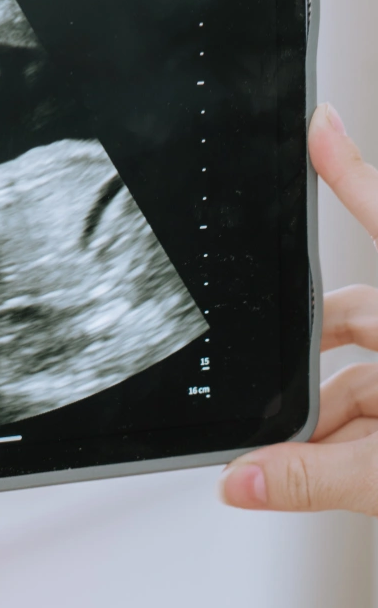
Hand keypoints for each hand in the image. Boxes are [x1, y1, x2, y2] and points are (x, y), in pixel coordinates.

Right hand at [219, 103, 377, 514]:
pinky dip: (336, 444)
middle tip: (262, 398)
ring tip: (286, 461)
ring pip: (356, 380)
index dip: (351, 175)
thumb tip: (242, 478)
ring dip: (317, 421)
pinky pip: (366, 413)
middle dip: (298, 361)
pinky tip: (310, 465)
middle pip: (347, 321)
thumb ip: (316, 478)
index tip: (320, 128)